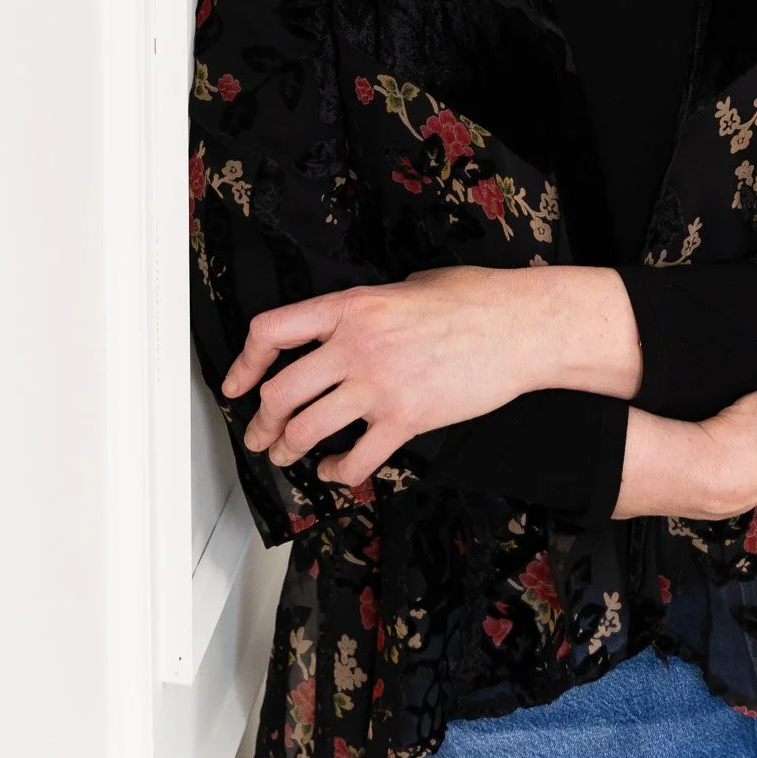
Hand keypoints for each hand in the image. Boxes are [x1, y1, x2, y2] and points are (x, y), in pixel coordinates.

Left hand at [221, 265, 551, 485]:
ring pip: (307, 431)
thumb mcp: (410, 284)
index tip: (236, 383)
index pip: (273, 331)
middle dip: (261, 422)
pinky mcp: (407, 419)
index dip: (244, 362)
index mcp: (353, 305)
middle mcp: (357, 345)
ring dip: (289, 451)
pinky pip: (355, 459)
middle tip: (260, 434)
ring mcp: (381, 385)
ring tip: (288, 456)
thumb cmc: (474, 299)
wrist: (519, 326)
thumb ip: (371, 305)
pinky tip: (338, 470)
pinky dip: (338, 473)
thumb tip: (352, 323)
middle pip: (280, 393)